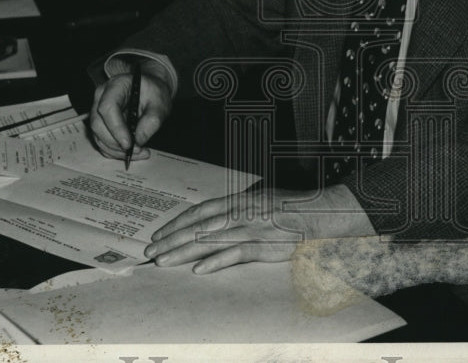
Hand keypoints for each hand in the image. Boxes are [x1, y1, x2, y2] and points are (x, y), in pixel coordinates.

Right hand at [89, 68, 171, 159]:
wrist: (150, 91)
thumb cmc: (154, 93)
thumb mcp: (160, 103)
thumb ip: (152, 120)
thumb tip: (138, 140)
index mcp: (116, 86)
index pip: (108, 107)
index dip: (116, 127)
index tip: (129, 143)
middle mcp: (101, 98)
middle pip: (98, 124)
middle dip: (116, 143)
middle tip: (137, 149)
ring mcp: (98, 112)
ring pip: (98, 137)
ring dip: (117, 150)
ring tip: (140, 152)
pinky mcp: (101, 125)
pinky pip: (102, 143)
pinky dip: (116, 152)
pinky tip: (134, 152)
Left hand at [145, 185, 374, 272]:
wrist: (316, 214)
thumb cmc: (289, 206)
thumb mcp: (259, 198)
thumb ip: (237, 206)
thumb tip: (215, 215)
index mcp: (238, 200)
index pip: (200, 210)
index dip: (177, 222)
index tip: (160, 232)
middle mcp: (239, 212)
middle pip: (198, 226)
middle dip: (171, 238)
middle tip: (151, 250)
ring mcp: (250, 228)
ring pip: (209, 240)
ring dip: (183, 251)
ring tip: (163, 261)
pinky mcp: (262, 246)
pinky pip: (234, 254)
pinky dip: (215, 261)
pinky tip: (198, 269)